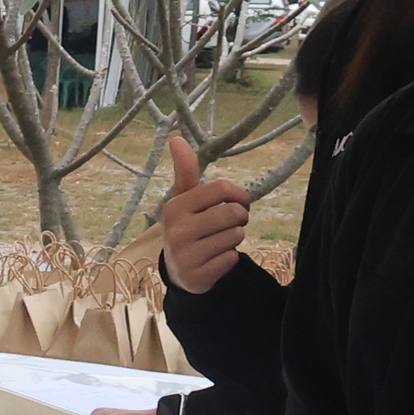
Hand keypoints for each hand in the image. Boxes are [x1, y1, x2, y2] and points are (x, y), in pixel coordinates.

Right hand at [157, 138, 249, 293]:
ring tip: (220, 241)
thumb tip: (176, 138)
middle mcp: (177, 230)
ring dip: (235, 238)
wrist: (179, 271)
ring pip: (235, 236)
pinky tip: (215, 259)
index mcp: (174, 207)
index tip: (238, 202)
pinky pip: (231, 259)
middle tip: (229, 225)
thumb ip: (185, 171)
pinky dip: (229, 258)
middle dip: (239, 219)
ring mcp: (185, 255)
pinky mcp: (197, 276)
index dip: (239, 195)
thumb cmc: (187, 226)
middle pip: (233, 214)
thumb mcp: (183, 199)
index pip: (221, 189)